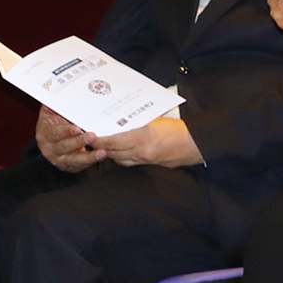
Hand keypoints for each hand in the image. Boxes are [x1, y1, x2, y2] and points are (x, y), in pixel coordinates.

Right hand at [35, 106, 100, 172]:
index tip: (76, 128)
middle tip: (92, 136)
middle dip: (79, 142)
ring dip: (89, 156)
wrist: (53, 140)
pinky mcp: (70, 166)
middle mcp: (50, 148)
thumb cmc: (56, 123)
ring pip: (74, 159)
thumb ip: (54, 104)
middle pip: (64, 146)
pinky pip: (81, 165)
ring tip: (101, 152)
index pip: (54, 133)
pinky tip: (101, 156)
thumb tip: (54, 88)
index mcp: (45, 133)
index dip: (65, 131)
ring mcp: (60, 159)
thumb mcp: (51, 112)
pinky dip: (92, 161)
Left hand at [88, 116, 203, 167]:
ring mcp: (144, 159)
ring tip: (99, 146)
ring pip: (118, 158)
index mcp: (143, 137)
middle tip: (88, 140)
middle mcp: (141, 151)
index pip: (114, 141)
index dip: (99, 140)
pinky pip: (128, 162)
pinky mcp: (147, 163)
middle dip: (99, 147)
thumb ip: (137, 121)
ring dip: (108, 153)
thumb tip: (120, 119)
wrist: (193, 144)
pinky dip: (119, 157)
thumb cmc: (178, 129)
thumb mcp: (155, 120)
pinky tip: (116, 152)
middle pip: (113, 152)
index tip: (90, 135)